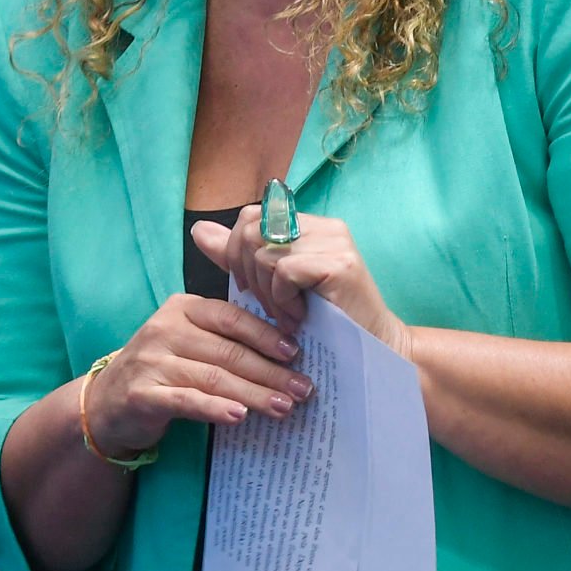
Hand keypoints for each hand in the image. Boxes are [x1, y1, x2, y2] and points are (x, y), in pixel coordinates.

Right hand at [82, 292, 313, 454]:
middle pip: (227, 351)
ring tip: (284, 406)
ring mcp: (150, 361)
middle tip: (303, 389)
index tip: (297, 353)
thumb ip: (225, 339)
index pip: (231, 317)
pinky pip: (185, 400)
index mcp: (181, 309)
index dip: (266, 335)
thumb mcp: (189, 341)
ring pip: (212, 377)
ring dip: (253, 393)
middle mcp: (164, 329)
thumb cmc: (161, 369)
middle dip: (270, 371)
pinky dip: (214, 408)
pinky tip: (240, 416)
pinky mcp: (142, 394)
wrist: (106, 402)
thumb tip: (286, 349)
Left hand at [190, 208, 413, 360]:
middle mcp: (324, 225)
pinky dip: (282, 299)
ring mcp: (335, 241)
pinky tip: (298, 317)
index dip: (236, 250)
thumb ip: (237, 257)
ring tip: (285, 316)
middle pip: (251, 230)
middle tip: (265, 305)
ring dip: (266, 293)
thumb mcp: (272, 286)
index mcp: (308, 225)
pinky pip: (284, 270)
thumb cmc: (322, 323)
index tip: (248, 287)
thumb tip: (199, 230)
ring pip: (264, 252)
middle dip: (245, 272)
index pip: (251, 216)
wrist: (371, 354)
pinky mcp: (340, 263)